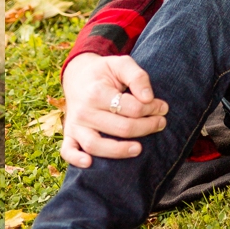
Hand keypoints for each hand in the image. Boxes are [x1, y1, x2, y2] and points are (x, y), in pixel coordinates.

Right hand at [59, 53, 169, 168]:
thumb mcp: (121, 64)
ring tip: (139, 149)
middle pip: (120, 128)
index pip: (131, 107)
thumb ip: (137, 77)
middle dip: (146, 127)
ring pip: (96, 145)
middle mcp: (84, 110)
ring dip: (120, 150)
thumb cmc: (104, 72)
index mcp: (96, 92)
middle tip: (160, 123)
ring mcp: (75, 125)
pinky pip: (67, 151)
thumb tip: (148, 98)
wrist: (77, 76)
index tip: (162, 106)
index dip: (152, 108)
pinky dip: (76, 159)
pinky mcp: (70, 134)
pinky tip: (89, 164)